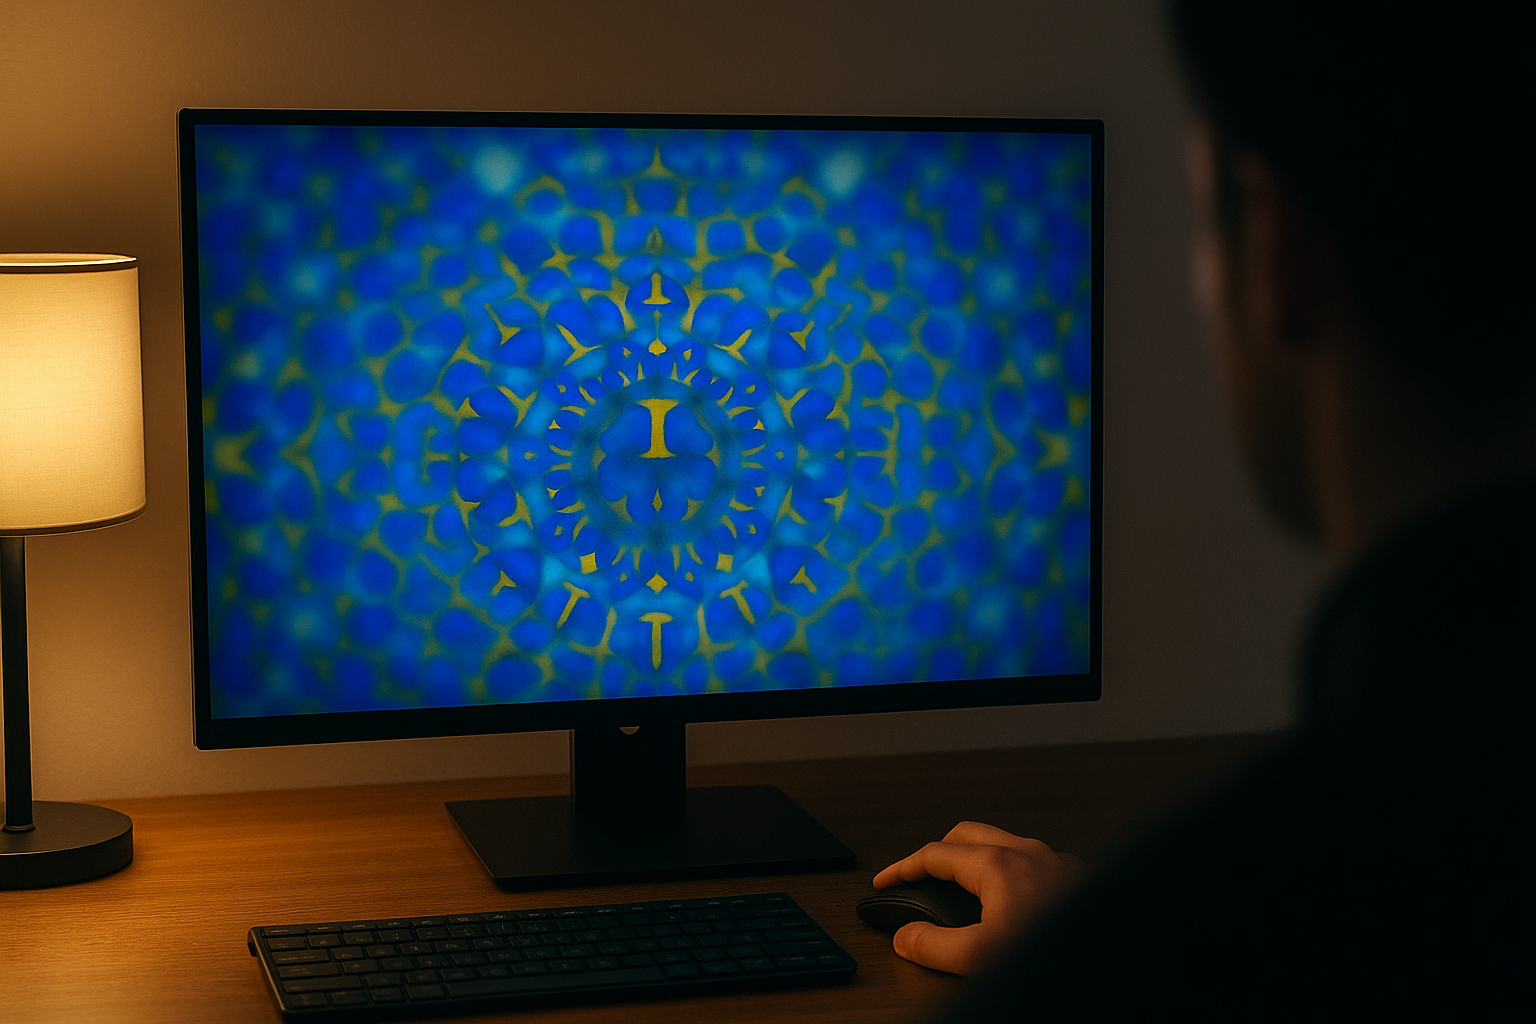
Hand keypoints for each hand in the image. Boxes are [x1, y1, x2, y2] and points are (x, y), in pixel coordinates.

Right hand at [872, 821, 1082, 974]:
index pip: (934, 854)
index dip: (902, 869)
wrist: (1122, 959)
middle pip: (967, 835)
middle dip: (937, 852)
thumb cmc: (1061, 957)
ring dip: (975, 857)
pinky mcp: (1078, 878)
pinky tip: (1015, 899)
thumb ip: (935, 947)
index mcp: (998, 864)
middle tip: (919, 875)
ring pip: (1003, 843)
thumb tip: (906, 938)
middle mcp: (1027, 852)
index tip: (885, 882)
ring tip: (964, 885)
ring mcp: (1056, 862)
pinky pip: (1033, 860)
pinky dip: (1008, 869)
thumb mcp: (982, 959)